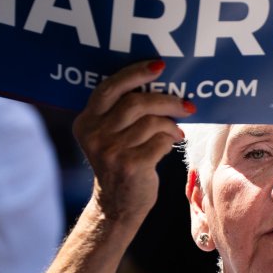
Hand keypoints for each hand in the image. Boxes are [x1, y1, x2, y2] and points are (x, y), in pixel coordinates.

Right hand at [72, 60, 190, 223]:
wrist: (117, 205)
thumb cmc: (120, 162)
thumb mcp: (109, 135)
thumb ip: (122, 112)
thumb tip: (160, 83)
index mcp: (86, 121)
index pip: (109, 88)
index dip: (135, 73)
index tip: (159, 66)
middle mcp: (94, 135)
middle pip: (136, 102)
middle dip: (166, 100)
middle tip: (186, 104)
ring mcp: (110, 151)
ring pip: (151, 122)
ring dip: (170, 124)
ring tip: (176, 130)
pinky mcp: (130, 165)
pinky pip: (160, 141)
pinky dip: (170, 140)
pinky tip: (170, 144)